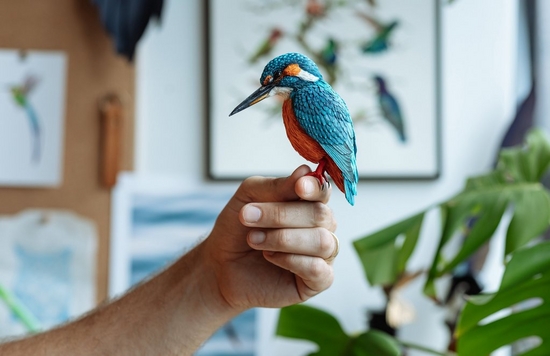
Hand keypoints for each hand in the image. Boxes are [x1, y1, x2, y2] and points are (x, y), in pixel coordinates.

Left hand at [202, 165, 336, 312]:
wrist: (220, 264)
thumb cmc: (238, 228)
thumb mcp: (249, 197)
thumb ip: (277, 186)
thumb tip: (306, 172)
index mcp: (309, 203)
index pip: (323, 191)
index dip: (315, 188)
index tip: (299, 187)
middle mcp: (322, 227)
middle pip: (320, 215)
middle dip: (281, 215)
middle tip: (248, 216)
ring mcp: (323, 255)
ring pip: (322, 242)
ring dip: (284, 238)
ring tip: (254, 239)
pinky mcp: (318, 281)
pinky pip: (318, 269)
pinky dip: (291, 260)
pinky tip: (269, 256)